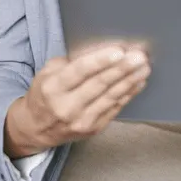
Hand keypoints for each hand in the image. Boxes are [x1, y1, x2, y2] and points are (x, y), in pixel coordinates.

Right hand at [4, 43, 150, 156]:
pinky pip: (115, 108)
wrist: (36, 128)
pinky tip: (138, 82)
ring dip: (130, 81)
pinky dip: (128, 94)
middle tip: (139, 57)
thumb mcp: (48, 73)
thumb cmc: (45, 94)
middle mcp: (67, 106)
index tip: (118, 51)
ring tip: (144, 67)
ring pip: (111, 97)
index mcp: (53, 88)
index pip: (79, 71)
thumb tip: (101, 51)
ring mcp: (81, 120)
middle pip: (99, 84)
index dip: (100, 61)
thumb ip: (71, 62)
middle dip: (122, 69)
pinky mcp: (93, 129)